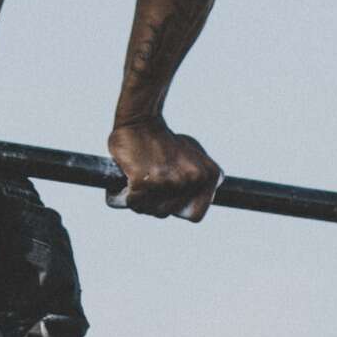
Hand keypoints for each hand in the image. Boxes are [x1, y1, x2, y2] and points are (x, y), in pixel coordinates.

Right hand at [106, 116, 222, 221]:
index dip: (178, 208)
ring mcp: (169, 180)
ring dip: (141, 199)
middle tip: (149, 181)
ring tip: (141, 178)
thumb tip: (194, 209)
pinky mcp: (143, 180)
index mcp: (210, 176)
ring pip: (150, 209)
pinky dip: (126, 194)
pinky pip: (133, 201)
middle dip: (154, 203)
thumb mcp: (196, 159)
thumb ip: (201, 183)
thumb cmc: (166, 142)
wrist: (141, 121)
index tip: (169, 193)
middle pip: (168, 213)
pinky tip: (130, 177)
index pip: (194, 215)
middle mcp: (192, 179)